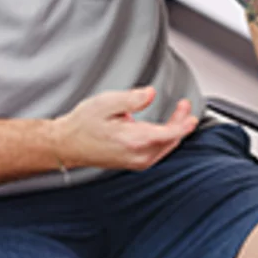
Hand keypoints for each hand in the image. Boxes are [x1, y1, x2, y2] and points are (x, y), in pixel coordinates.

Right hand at [54, 87, 196, 170]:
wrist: (67, 144)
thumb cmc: (83, 124)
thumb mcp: (106, 103)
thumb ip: (131, 98)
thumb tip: (150, 94)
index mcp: (134, 140)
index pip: (169, 134)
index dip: (183, 122)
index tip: (190, 112)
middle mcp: (138, 156)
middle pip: (171, 141)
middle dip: (181, 123)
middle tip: (184, 105)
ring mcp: (137, 162)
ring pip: (166, 148)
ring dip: (175, 131)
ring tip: (178, 112)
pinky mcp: (134, 164)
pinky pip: (158, 152)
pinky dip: (165, 139)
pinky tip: (164, 128)